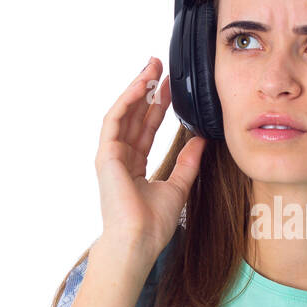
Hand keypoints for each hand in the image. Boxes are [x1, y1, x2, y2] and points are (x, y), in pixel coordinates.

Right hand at [95, 56, 205, 263]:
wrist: (138, 241)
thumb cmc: (153, 224)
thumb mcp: (178, 186)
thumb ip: (188, 162)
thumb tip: (201, 140)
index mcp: (133, 165)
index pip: (146, 128)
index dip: (158, 106)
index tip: (170, 86)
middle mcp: (120, 157)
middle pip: (134, 116)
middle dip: (146, 89)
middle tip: (159, 65)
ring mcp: (110, 156)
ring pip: (123, 113)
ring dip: (135, 88)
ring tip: (151, 67)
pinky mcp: (105, 155)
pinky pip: (115, 120)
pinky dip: (127, 101)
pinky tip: (140, 85)